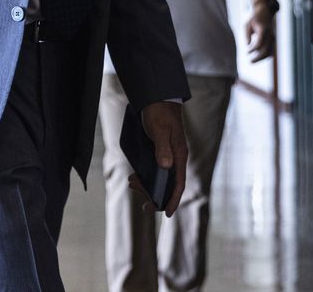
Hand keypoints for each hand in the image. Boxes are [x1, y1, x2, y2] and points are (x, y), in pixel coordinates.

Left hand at [132, 101, 187, 215]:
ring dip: (147, 186)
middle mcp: (175, 158)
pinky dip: (145, 177)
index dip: (173, 199)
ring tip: (132, 184)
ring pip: (160, 179)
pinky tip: (135, 176)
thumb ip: (162, 147)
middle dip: (155, 195)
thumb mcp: (160, 129)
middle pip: (168, 184)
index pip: (179, 183)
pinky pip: (154, 171)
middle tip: (142, 202)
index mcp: (179, 155)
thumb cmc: (160, 113)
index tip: (167, 213)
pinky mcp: (159, 152)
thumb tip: (165, 166)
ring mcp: (168, 156)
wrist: (157, 99)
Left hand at [244, 2, 275, 61]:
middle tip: (250, 61)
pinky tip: (258, 58)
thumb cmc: (254, 19)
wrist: (265, 13)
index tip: (247, 52)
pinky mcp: (273, 40)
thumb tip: (247, 45)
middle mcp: (270, 35)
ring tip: (252, 61)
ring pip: (270, 52)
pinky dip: (265, 56)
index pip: (260, 43)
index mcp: (263, 30)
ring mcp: (273, 38)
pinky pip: (271, 50)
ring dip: (262, 58)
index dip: (253, 49)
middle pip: (266, 50)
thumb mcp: (247, 25)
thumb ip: (247, 35)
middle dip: (258, 57)